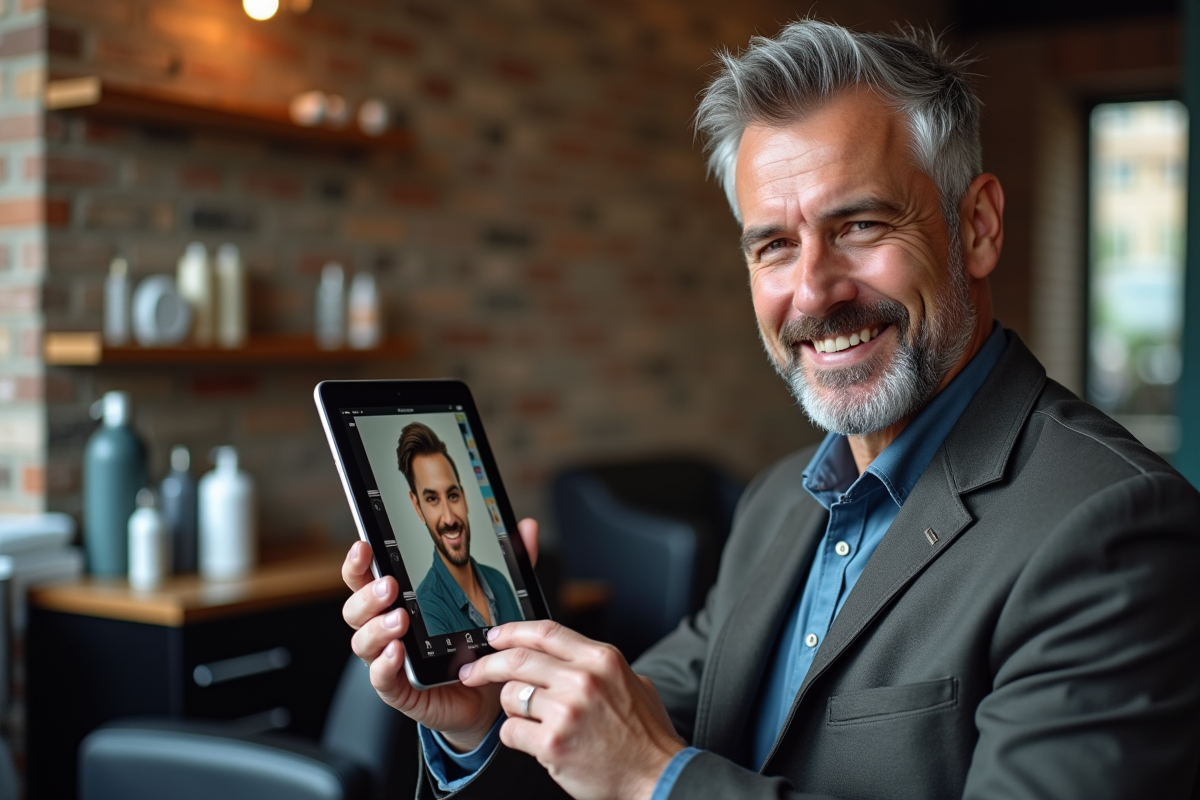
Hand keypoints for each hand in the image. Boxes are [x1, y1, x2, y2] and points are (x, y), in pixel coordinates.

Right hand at [341, 517, 540, 751]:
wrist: (484, 694)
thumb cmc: (477, 643)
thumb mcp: (494, 599)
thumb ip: (507, 565)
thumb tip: (527, 528)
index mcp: (399, 601)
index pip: (366, 577)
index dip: (359, 562)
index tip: (365, 546)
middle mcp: (386, 628)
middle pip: (356, 608)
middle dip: (368, 594)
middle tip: (389, 585)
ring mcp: (388, 659)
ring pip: (362, 641)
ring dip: (377, 628)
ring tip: (399, 619)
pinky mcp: (398, 690)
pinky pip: (381, 679)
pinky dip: (384, 666)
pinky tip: (397, 653)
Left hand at [459, 621, 685, 799]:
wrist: (657, 776)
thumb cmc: (645, 735)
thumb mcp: (632, 682)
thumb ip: (598, 666)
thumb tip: (566, 656)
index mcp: (601, 659)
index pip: (545, 631)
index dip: (512, 631)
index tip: (494, 636)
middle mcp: (583, 679)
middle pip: (518, 659)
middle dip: (488, 664)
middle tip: (474, 672)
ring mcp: (566, 711)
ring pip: (511, 696)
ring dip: (510, 707)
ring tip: (526, 718)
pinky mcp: (552, 743)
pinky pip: (511, 731)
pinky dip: (514, 736)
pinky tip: (533, 741)